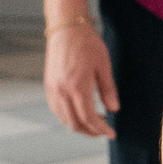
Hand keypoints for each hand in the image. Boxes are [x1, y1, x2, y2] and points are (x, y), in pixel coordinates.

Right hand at [43, 24, 117, 138]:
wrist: (66, 29)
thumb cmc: (87, 44)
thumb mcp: (104, 66)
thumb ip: (108, 90)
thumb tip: (114, 109)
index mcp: (77, 87)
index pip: (89, 118)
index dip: (100, 129)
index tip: (111, 134)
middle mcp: (62, 92)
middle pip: (74, 123)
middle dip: (90, 132)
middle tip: (104, 132)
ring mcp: (52, 90)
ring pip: (64, 118)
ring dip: (79, 126)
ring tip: (95, 123)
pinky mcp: (48, 86)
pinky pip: (57, 109)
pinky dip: (68, 117)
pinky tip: (80, 114)